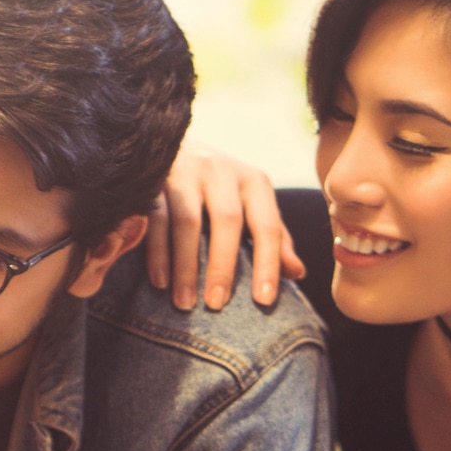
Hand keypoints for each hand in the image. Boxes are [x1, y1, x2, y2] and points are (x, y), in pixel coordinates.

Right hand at [145, 144, 305, 311]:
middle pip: (227, 221)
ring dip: (186, 266)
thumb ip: (273, 236)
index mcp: (253, 181)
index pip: (267, 225)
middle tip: (217, 305)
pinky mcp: (153, 179)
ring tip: (184, 303)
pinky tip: (160, 281)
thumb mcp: (250, 204)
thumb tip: (297, 273)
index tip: (264, 301)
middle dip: (222, 266)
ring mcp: (185, 172)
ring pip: (186, 221)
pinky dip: (157, 252)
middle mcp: (221, 171)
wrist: (169, 145)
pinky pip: (156, 218)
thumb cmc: (218, 187)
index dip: (267, 263)